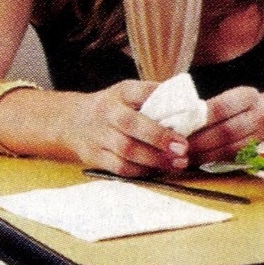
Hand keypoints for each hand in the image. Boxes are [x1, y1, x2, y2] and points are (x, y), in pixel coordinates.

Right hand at [61, 80, 188, 175]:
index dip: (163, 102)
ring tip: (177, 164)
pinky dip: (141, 171)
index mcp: (122, 92)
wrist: (72, 122)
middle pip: (132, 125)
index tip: (186, 116)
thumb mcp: (129, 93)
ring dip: (155, 160)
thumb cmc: (113, 107)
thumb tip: (191, 107)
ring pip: (127, 150)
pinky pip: (120, 168)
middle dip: (160, 138)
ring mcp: (99, 135)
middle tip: (184, 149)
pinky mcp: (95, 156)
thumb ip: (154, 98)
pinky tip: (157, 171)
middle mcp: (108, 112)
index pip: (142, 92)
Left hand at [185, 86, 263, 165]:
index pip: (220, 108)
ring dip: (204, 154)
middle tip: (178, 147)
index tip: (179, 128)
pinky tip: (197, 160)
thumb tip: (177, 122)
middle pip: (226, 131)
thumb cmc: (237, 106)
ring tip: (185, 156)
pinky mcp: (258, 152)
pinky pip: (231, 158)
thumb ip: (207, 109)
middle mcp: (260, 115)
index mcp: (248, 96)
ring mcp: (262, 136)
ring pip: (229, 148)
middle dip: (199, 141)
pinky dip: (212, 160)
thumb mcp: (229, 98)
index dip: (199, 120)